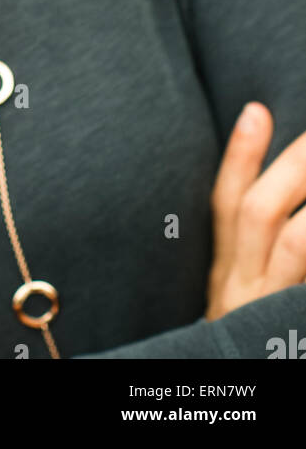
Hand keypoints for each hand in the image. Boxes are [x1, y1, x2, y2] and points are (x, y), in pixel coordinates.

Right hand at [205, 102, 305, 319]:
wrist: (236, 408)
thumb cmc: (250, 338)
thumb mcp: (244, 295)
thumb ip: (256, 250)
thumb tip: (284, 189)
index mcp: (227, 274)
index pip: (224, 204)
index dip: (239, 155)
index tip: (257, 109)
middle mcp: (240, 288)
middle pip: (257, 213)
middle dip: (292, 164)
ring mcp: (266, 310)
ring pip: (294, 244)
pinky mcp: (286, 327)